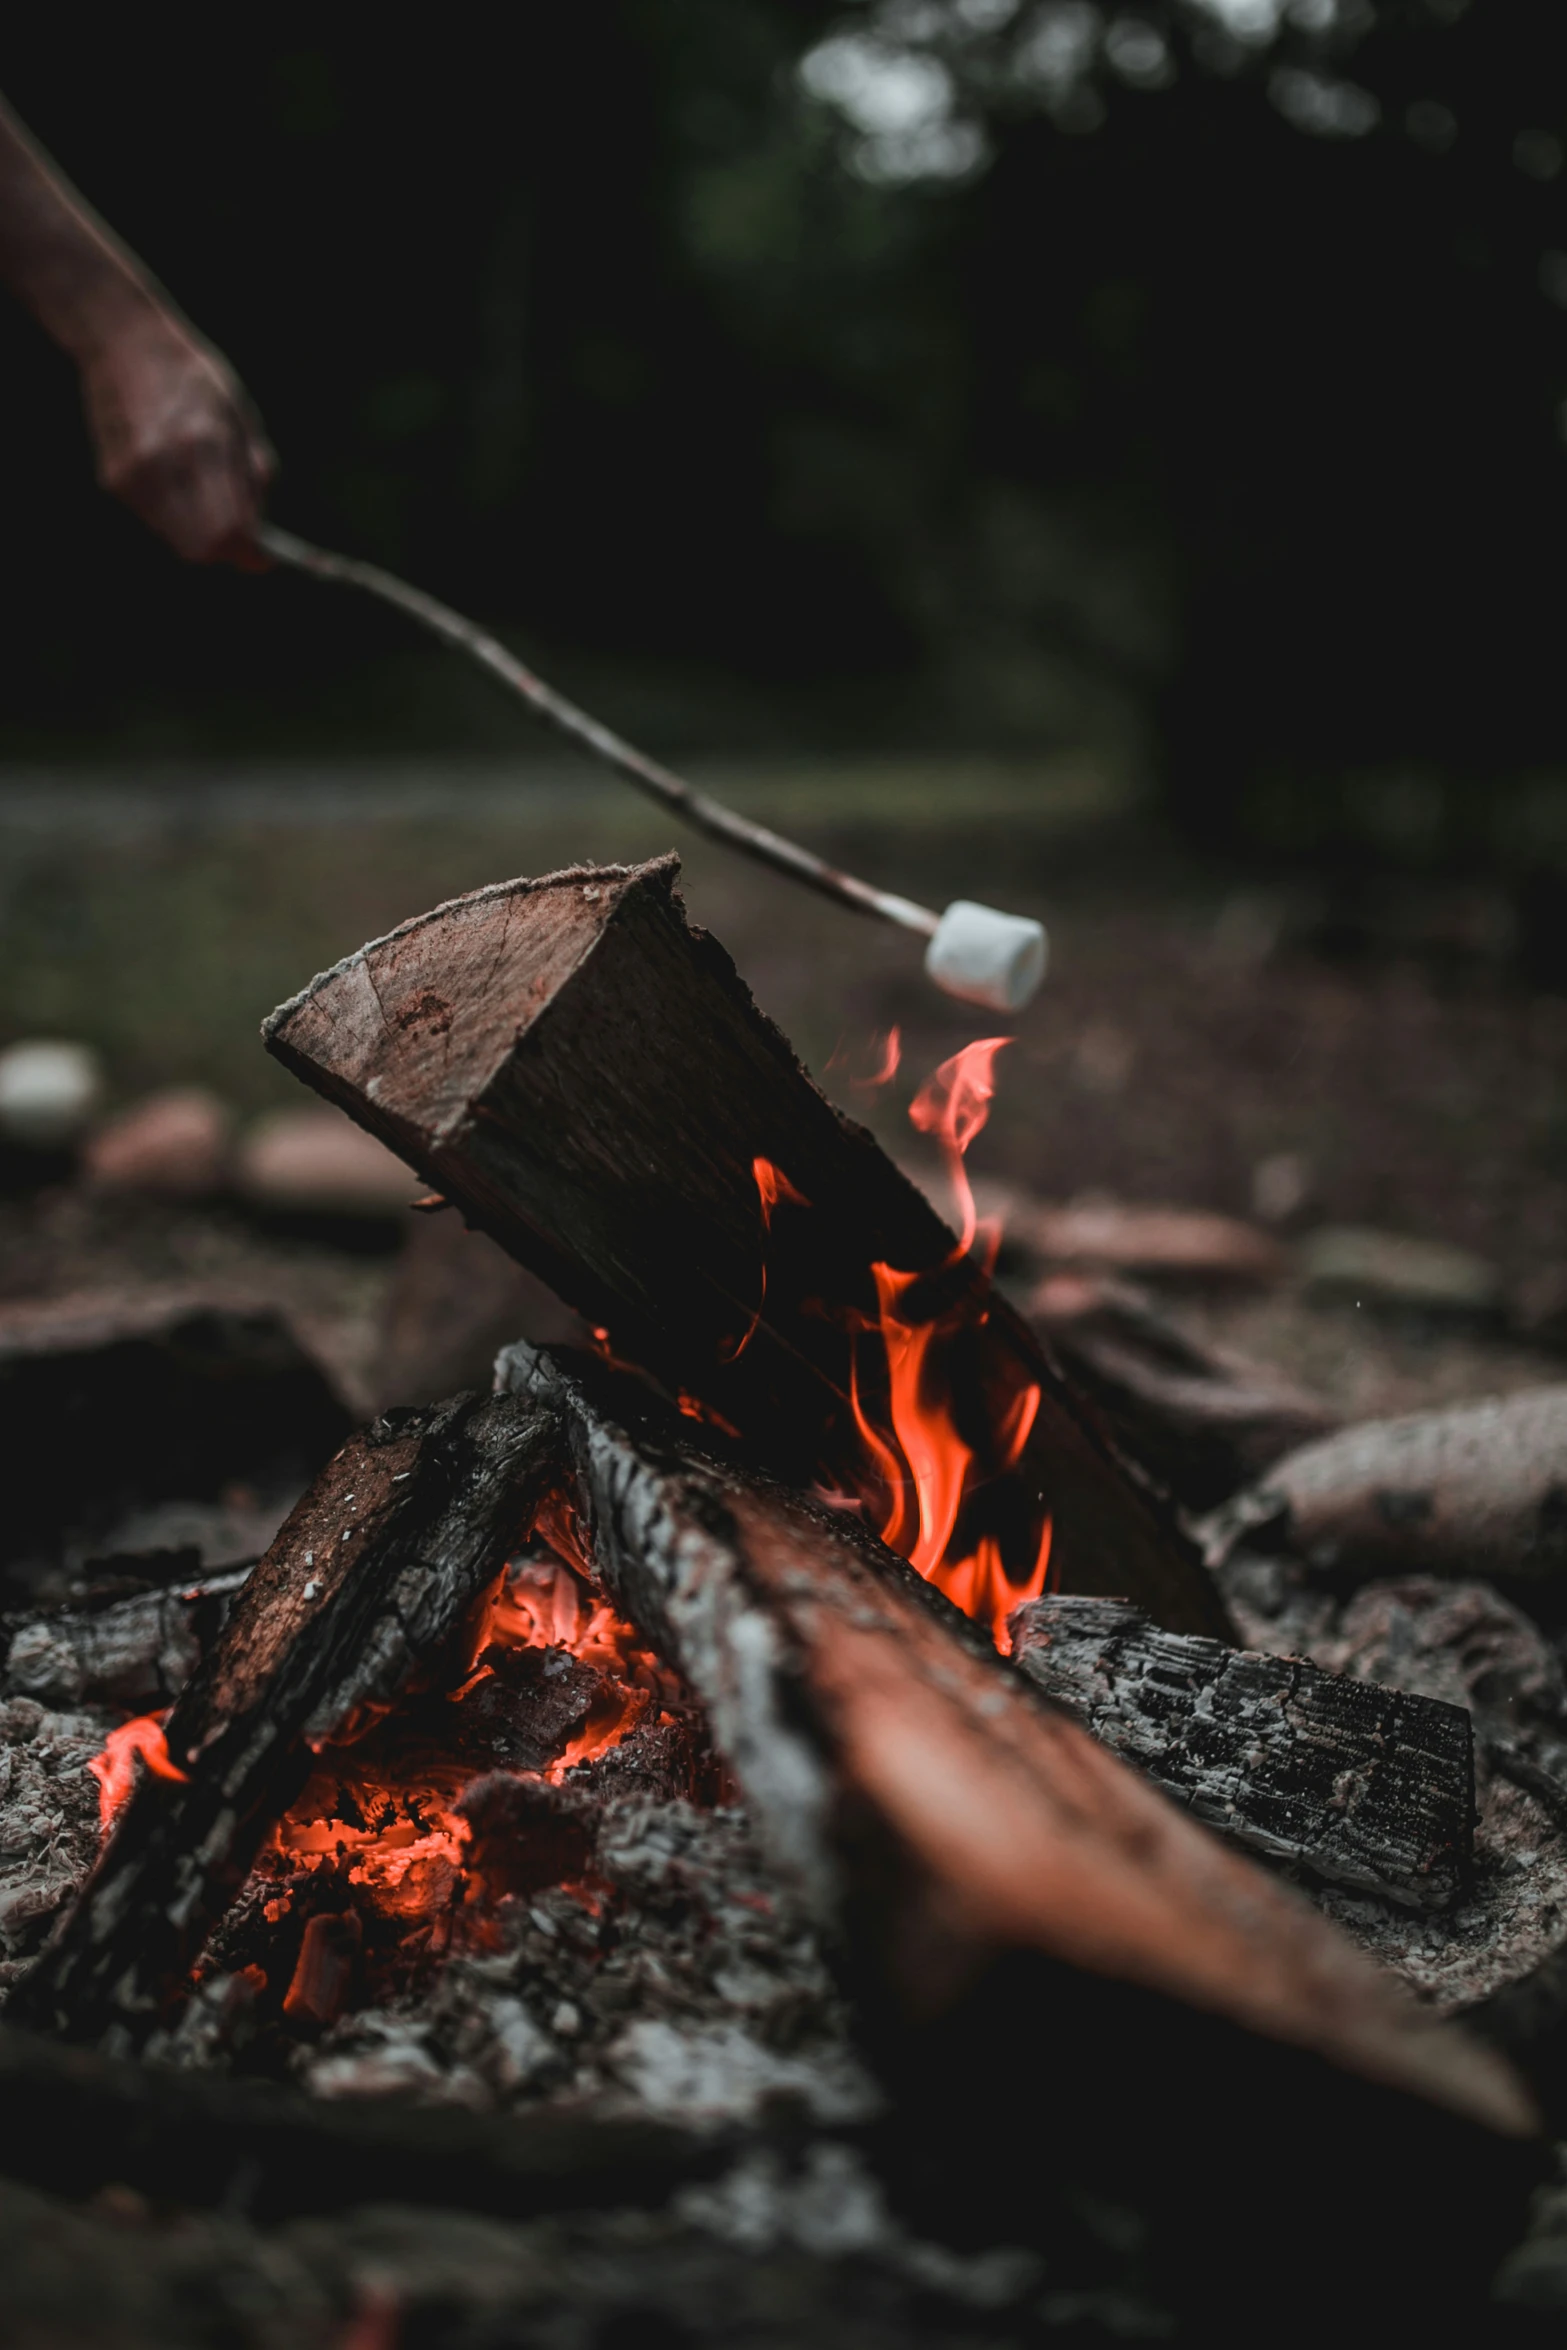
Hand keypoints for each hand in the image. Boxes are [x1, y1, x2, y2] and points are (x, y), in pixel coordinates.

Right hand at [79, 310, 273, 565]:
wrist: (125, 342)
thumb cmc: (193, 379)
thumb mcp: (239, 417)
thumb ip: (253, 476)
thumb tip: (261, 536)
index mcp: (206, 444)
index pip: (230, 530)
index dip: (249, 553)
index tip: (262, 558)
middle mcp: (167, 464)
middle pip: (202, 549)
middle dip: (225, 549)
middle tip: (239, 535)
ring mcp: (135, 474)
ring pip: (177, 540)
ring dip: (198, 532)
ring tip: (205, 492)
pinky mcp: (114, 478)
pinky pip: (154, 520)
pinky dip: (173, 514)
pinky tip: (174, 476)